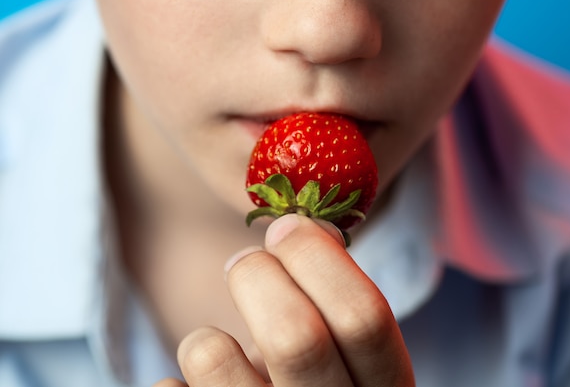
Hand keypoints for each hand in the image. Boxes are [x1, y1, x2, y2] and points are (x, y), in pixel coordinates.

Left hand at [156, 214, 414, 385]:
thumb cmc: (308, 379)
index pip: (365, 318)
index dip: (320, 257)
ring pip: (215, 359)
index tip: (286, 226)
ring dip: (207, 339)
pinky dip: (177, 383)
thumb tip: (307, 225)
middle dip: (258, 276)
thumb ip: (332, 291)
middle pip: (295, 337)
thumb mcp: (338, 347)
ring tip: (213, 348)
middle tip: (244, 263)